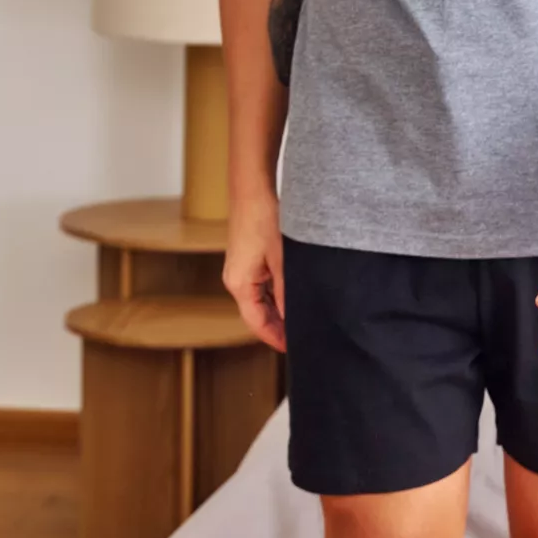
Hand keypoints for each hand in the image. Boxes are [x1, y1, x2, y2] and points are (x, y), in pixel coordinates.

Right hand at [222, 188, 286, 353]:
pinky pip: (260, 285)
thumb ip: (287, 291)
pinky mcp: (246, 258)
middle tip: (302, 336)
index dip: (275, 338)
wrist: (252, 188)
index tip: (293, 349)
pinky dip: (275, 295)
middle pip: (256, 314)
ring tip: (301, 319)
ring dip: (277, 310)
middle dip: (278, 327)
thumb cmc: (263, 218)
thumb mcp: (282, 259)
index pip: (257, 324)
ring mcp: (239, 269)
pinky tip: (292, 295)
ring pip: (259, 300)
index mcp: (239, 284)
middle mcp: (235, 279)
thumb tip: (294, 316)